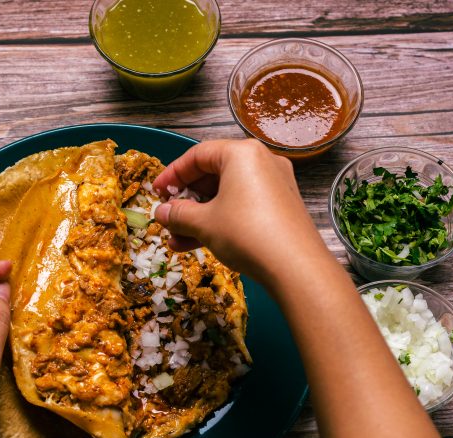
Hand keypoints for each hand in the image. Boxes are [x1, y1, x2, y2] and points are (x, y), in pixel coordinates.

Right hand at [153, 139, 321, 285]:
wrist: (296, 268)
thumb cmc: (247, 234)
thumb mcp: (204, 223)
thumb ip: (179, 214)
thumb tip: (161, 213)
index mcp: (242, 154)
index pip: (198, 155)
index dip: (172, 174)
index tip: (156, 192)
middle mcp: (262, 162)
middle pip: (214, 175)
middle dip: (187, 200)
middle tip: (168, 216)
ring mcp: (275, 185)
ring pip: (227, 195)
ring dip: (200, 216)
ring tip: (177, 239)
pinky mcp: (281, 207)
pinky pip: (243, 206)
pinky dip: (221, 220)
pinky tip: (199, 242)